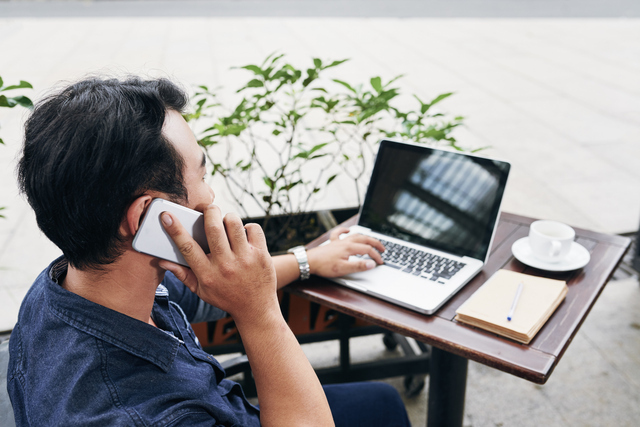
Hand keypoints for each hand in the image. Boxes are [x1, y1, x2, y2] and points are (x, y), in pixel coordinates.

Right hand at [158, 204, 277, 321]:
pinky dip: (248, 227)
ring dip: (228, 218)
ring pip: (234, 223)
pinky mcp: (261, 254)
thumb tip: (162, 260)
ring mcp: (245, 259)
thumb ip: (182, 274)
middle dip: (209, 211)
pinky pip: (253, 228)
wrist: (256, 309)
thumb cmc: (226, 297)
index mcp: (207, 274)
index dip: (175, 229)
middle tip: (208, 209)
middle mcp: (225, 265)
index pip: (187, 247)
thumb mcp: (201, 291)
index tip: (166, 215)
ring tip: (227, 224)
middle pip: (213, 227)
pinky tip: (244, 236)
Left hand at [306, 227, 384, 277]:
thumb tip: (372, 264)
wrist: (309, 262)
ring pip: (355, 235)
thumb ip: (359, 266)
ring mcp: (339, 241)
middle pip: (364, 239)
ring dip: (365, 237)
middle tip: (383, 249)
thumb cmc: (324, 266)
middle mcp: (345, 242)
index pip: (368, 250)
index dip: (376, 256)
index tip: (381, 262)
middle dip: (375, 243)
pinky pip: (339, 233)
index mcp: (350, 248)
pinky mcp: (332, 243)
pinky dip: (344, 230)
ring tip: (371, 240)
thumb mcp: (343, 269)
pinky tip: (348, 230)